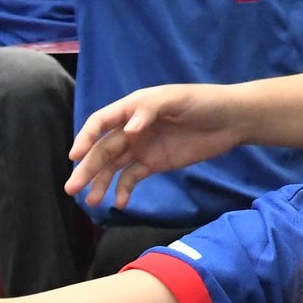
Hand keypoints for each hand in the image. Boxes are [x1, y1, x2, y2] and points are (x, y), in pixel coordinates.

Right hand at [66, 83, 245, 208]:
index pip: (101, 122)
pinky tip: (120, 203)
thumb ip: (151, 110)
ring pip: (113, 166)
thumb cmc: (202, 102)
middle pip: (103, 149)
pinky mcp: (154, 163)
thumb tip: (129, 129)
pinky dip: (124, 190)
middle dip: (86, 168)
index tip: (75, 157)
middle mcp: (132, 128)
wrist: (231, 120)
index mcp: (133, 108)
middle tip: (71, 189)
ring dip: (99, 183)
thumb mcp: (177, 99)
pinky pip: (132, 177)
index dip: (86, 138)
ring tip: (91, 202)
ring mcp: (142, 147)